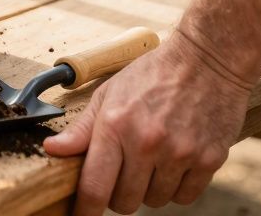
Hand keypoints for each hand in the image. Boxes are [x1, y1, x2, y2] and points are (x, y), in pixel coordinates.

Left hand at [43, 30, 252, 213]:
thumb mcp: (108, 94)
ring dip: (149, 190)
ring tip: (151, 160)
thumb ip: (81, 129)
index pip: (95, 186)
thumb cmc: (152, 75)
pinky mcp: (209, 159)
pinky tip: (173, 163)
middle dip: (119, 195)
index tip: (81, 214)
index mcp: (116, 125)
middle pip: (125, 202)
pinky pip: (185, 197)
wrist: (207, 60)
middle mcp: (147, 142)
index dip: (86, 208)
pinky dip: (176, 188)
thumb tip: (51, 150)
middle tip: (122, 175)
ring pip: (155, 201)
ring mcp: (180, 152)